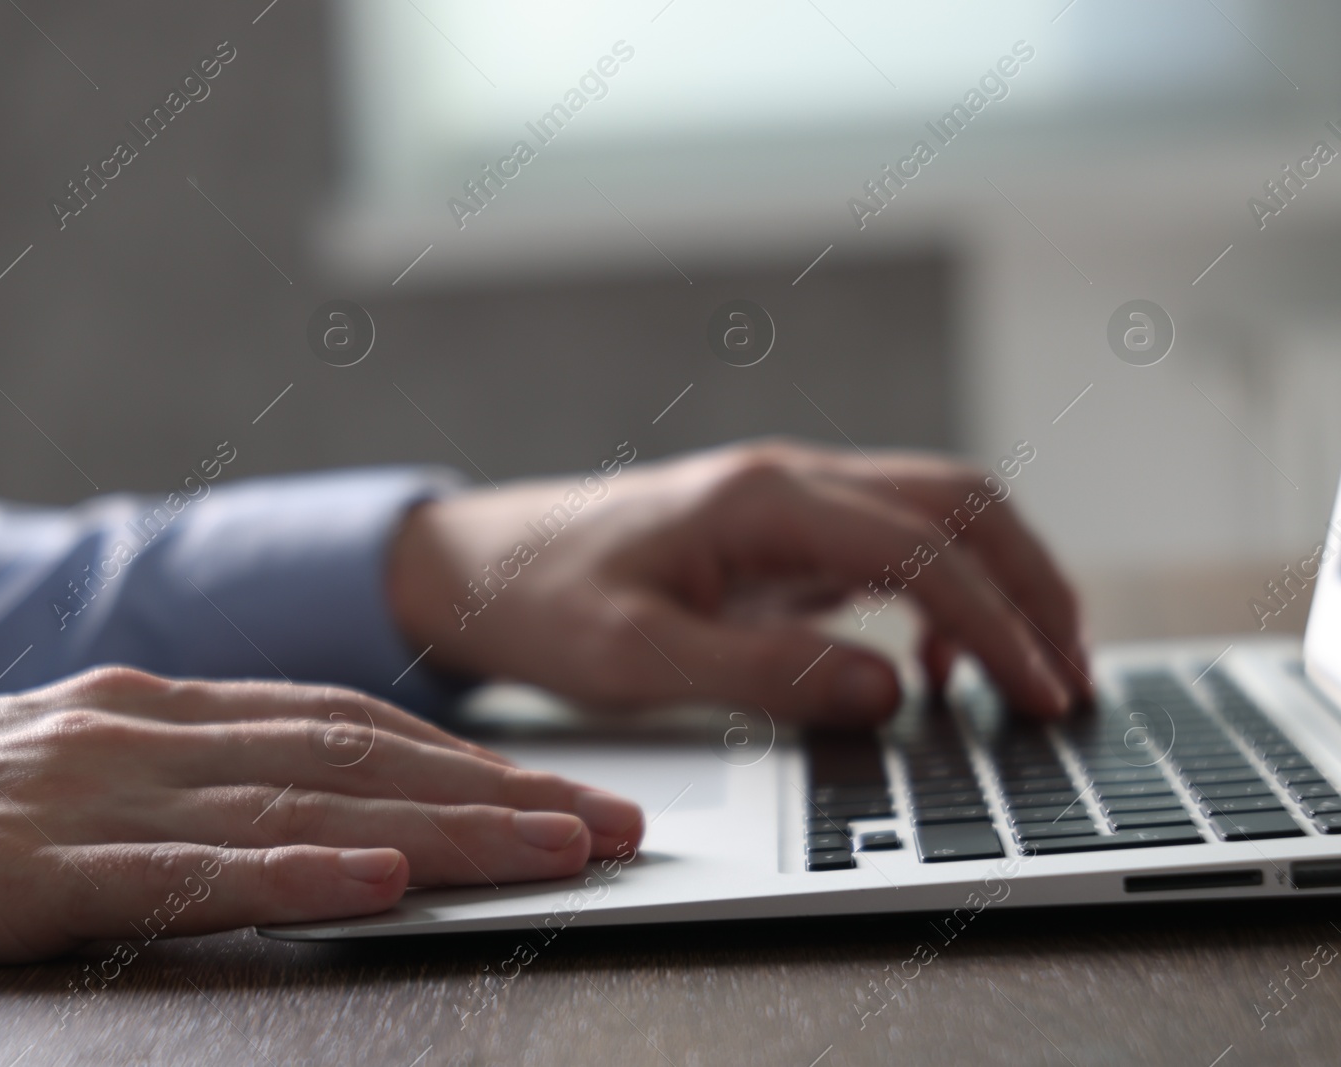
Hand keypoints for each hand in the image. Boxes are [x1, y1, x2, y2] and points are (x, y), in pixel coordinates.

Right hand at [0, 667, 642, 1005]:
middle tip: (612, 820)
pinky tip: (379, 877)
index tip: (563, 788)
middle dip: (498, 787)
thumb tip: (321, 805)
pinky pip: (184, 872)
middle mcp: (146, 731)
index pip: (349, 722)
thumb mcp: (82, 771)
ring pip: (301, 802)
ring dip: (442, 825)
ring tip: (552, 850)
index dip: (468, 752)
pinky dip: (293, 869)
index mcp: (162, 707)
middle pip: (358, 752)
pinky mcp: (34, 869)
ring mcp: (93, 793)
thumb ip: (194, 780)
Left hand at [389, 439, 1087, 724]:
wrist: (481, 565)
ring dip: (1002, 582)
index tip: (1045, 693)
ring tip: (1034, 675)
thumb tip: (891, 693)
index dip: (1001, 620)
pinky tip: (938, 668)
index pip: (923, 547)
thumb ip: (765, 676)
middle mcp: (791, 483)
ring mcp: (792, 504)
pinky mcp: (784, 536)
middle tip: (1073, 679)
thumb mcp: (637, 658)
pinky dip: (946, 599)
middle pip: (960, 504)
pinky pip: (894, 549)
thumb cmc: (545, 603)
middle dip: (1034, 584)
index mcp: (762, 500)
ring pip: (939, 516)